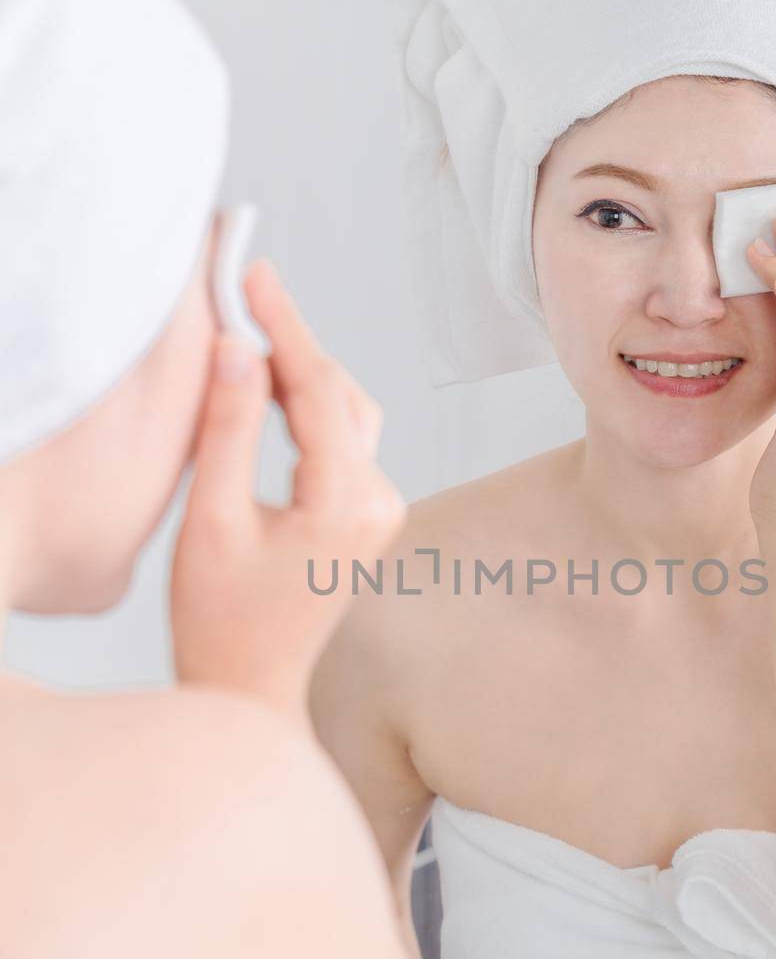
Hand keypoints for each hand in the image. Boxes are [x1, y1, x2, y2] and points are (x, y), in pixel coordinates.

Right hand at [170, 260, 405, 721]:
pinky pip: (344, 440)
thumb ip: (227, 432)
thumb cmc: (223, 617)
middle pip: (339, 393)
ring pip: (347, 412)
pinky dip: (308, 409)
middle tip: (240, 293)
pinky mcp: (368, 516)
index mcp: (346, 506)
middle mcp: (379, 504)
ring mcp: (380, 511)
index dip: (285, 325)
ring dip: (300, 374)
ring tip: (246, 340)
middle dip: (291, 342)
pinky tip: (267, 396)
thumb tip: (241, 351)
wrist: (250, 683)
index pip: (318, 389)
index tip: (252, 275)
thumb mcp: (212, 519)